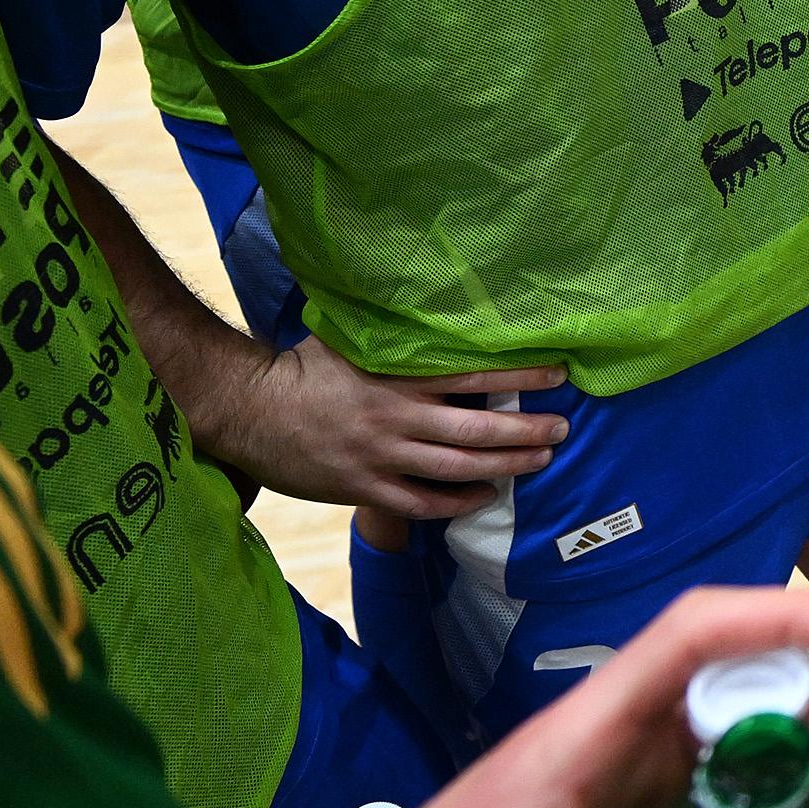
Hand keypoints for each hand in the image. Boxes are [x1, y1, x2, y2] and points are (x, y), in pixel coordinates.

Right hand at [221, 336, 571, 520]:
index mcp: (397, 376)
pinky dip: (459, 502)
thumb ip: (398, 336)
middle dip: (526, 431)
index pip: (474, 375)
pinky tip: (485, 494)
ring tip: (540, 459)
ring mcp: (380, 457)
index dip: (521, 376)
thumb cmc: (303, 368)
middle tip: (562, 428)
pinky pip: (422, 503)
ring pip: (457, 468)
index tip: (559, 374)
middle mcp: (395, 418)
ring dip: (505, 466)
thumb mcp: (352, 340)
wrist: (246, 410)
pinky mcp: (362, 488)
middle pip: (477, 428)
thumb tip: (439, 304)